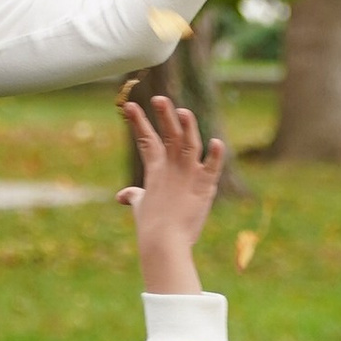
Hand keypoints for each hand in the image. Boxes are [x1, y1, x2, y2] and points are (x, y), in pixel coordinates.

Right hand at [117, 93, 229, 292]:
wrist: (164, 242)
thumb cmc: (151, 227)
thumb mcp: (141, 207)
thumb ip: (135, 196)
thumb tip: (123, 196)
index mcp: (155, 170)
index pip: (146, 139)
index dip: (138, 121)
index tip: (130, 106)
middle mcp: (172, 168)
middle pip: (169, 135)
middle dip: (163, 115)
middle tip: (158, 98)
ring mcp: (189, 176)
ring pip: (190, 143)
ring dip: (188, 126)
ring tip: (182, 111)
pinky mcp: (205, 187)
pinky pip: (213, 167)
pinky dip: (216, 155)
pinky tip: (218, 142)